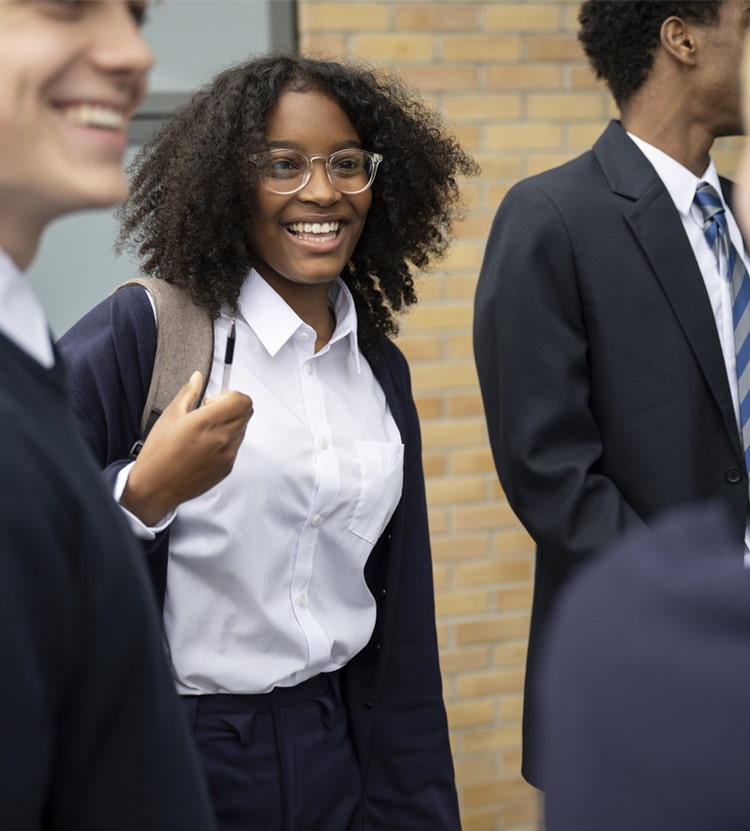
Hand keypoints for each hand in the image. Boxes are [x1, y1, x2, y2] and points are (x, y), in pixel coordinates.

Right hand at [120, 371, 252, 524]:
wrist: (155, 487)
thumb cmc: (158, 453)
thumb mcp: (170, 416)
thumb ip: (188, 393)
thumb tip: (197, 377)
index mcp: (207, 422)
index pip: (242, 401)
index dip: (231, 395)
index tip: (215, 400)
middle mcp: (222, 439)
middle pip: (246, 412)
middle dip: (232, 407)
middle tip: (210, 413)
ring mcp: (227, 455)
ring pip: (242, 429)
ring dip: (231, 424)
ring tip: (205, 431)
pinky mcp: (227, 468)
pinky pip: (236, 447)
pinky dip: (227, 441)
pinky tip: (205, 446)